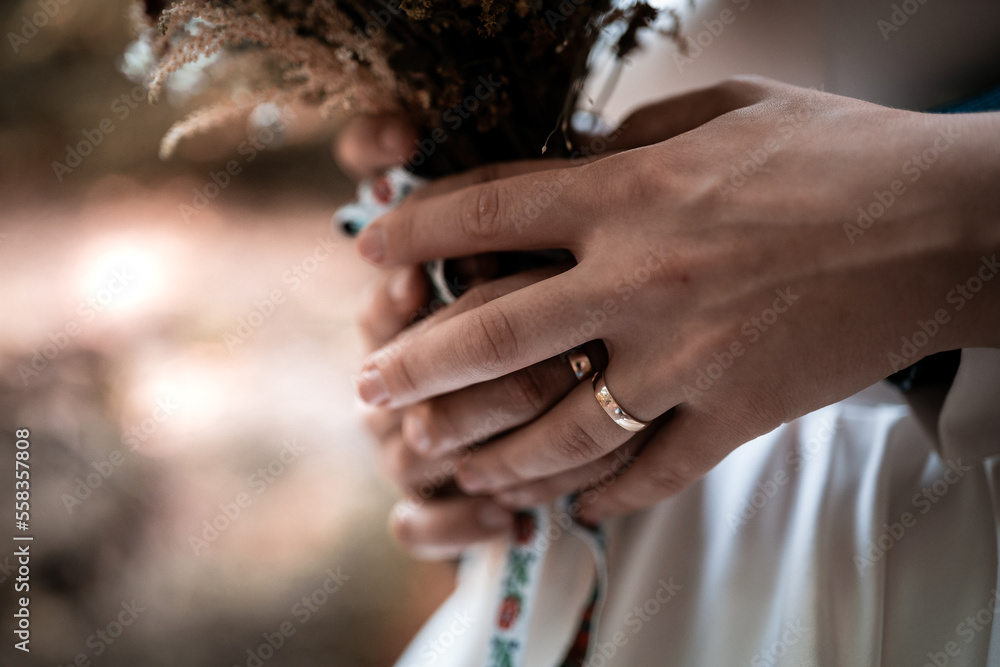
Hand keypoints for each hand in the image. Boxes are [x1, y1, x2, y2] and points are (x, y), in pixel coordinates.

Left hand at [352, 76, 999, 522]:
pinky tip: (575, 506)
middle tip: (370, 388)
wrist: (948, 225)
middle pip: (494, 337)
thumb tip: (568, 164)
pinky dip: (608, 496)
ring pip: (560, 429)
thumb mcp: (721, 115)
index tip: (369, 249)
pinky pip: (654, 473)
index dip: (415, 230)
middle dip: (416, 365)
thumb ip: (631, 142)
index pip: (489, 212)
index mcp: (634, 193)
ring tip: (451, 464)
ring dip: (493, 454)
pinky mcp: (740, 414)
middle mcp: (644, 281)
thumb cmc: (836, 155)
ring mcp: (690, 359)